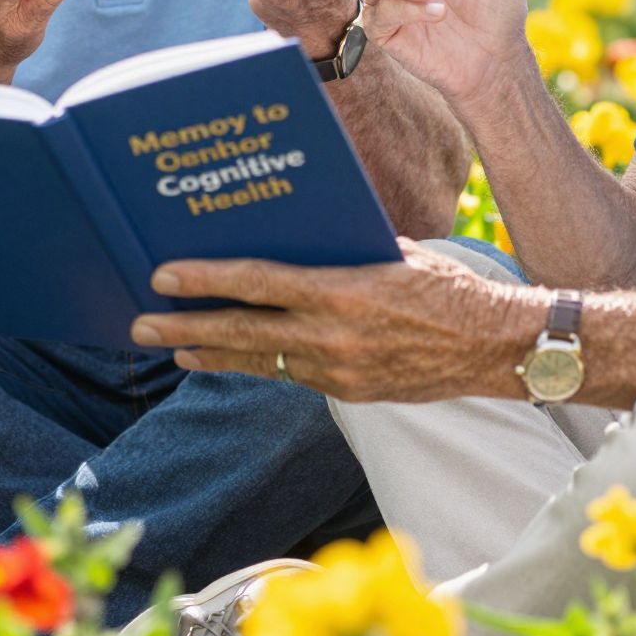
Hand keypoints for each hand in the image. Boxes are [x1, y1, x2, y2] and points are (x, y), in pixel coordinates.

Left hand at [128, 242, 533, 401]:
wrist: (494, 346)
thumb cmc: (446, 286)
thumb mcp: (390, 253)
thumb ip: (338, 253)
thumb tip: (288, 242)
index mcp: (343, 291)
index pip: (257, 284)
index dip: (206, 281)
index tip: (163, 276)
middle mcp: (334, 337)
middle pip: (243, 333)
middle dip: (186, 329)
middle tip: (141, 324)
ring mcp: (340, 372)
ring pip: (260, 361)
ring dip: (213, 354)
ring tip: (174, 348)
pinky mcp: (350, 393)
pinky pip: (292, 374)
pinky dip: (258, 364)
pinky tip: (231, 358)